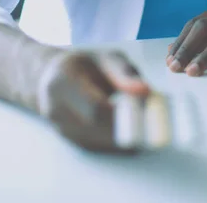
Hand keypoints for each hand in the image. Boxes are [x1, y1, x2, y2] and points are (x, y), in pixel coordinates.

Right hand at [35, 49, 149, 151]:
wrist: (51, 77)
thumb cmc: (85, 65)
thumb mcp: (105, 58)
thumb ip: (124, 73)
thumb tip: (146, 92)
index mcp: (62, 80)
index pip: (94, 106)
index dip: (124, 115)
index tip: (149, 114)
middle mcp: (54, 107)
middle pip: (96, 129)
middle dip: (129, 130)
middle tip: (156, 126)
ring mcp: (59, 128)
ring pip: (98, 143)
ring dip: (125, 139)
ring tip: (146, 126)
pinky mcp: (68, 142)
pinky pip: (97, 148)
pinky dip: (116, 143)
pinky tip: (132, 134)